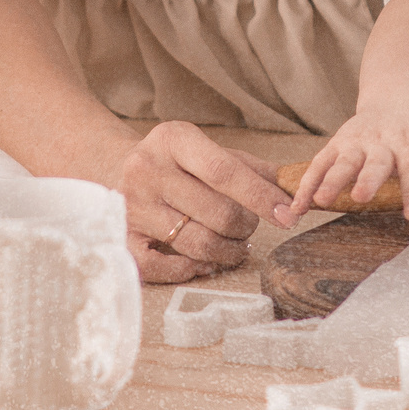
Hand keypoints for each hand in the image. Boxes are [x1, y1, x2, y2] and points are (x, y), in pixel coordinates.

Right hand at [117, 120, 293, 284]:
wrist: (114, 166)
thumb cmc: (173, 161)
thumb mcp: (205, 149)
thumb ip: (249, 168)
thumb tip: (294, 186)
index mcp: (173, 140)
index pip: (225, 172)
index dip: (261, 197)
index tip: (288, 214)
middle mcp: (147, 170)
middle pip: (217, 213)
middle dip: (246, 226)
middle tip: (249, 227)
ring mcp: (131, 206)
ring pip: (197, 243)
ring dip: (227, 251)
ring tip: (234, 245)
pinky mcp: (122, 237)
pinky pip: (162, 267)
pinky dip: (190, 269)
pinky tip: (202, 260)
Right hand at [280, 98, 408, 223]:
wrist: (396, 95)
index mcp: (408, 139)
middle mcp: (379, 141)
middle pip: (374, 163)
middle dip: (368, 180)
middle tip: (363, 198)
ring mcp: (355, 142)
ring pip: (341, 162)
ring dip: (330, 181)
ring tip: (321, 201)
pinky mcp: (337, 146)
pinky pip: (318, 165)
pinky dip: (306, 185)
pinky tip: (296, 209)